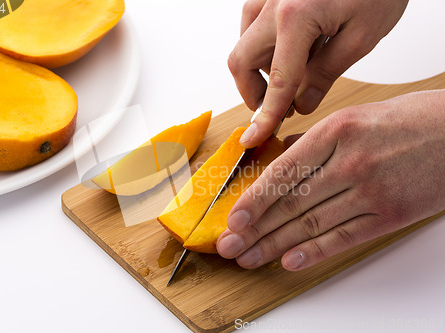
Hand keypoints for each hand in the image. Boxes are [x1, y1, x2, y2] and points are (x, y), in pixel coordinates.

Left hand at [217, 90, 444, 269]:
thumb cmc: (409, 120)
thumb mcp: (356, 116)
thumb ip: (315, 141)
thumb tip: (281, 157)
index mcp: (336, 130)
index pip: (283, 172)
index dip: (253, 200)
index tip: (232, 219)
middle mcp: (350, 162)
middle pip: (291, 203)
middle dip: (254, 229)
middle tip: (229, 246)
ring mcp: (371, 191)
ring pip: (311, 224)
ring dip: (275, 245)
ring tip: (250, 257)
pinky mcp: (390, 215)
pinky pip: (344, 237)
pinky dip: (314, 252)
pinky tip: (290, 261)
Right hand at [229, 0, 407, 147]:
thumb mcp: (361, 36)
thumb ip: (326, 73)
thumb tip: (304, 103)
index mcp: (295, 17)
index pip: (277, 83)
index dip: (265, 116)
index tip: (253, 138)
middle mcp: (271, 4)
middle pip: (242, 62)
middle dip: (254, 91)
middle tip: (277, 106)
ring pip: (244, 43)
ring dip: (261, 68)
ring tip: (297, 72)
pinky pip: (253, 25)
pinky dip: (266, 46)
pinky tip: (294, 48)